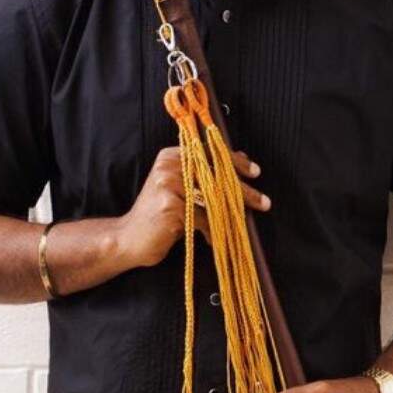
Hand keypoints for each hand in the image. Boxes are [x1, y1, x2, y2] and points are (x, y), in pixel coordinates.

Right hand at [119, 145, 270, 267]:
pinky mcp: (170, 205)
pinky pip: (204, 217)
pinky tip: (215, 239)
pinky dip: (213, 230)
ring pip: (214, 197)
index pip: (212, 152)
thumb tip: (240, 158)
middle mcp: (170, 165)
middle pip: (217, 175)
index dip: (236, 162)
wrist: (128, 238)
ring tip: (244, 224)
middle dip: (244, 191)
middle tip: (264, 202)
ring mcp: (168, 184)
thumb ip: (203, 174)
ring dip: (233, 213)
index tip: (256, 172)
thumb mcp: (179, 188)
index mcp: (172, 155)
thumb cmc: (159, 215)